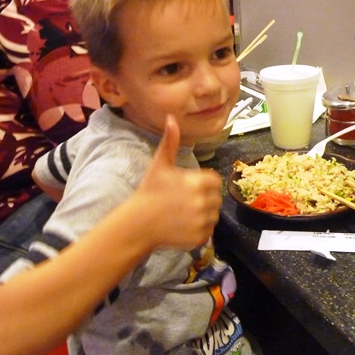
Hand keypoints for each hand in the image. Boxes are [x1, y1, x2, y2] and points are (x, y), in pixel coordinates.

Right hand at [127, 115, 221, 248]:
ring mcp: (202, 220)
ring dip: (204, 214)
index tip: (189, 187)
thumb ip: (170, 141)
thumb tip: (171, 118)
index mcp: (198, 182)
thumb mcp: (160, 164)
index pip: (215, 181)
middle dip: (205, 199)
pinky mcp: (200, 236)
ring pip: (214, 215)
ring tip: (184, 213)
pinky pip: (209, 231)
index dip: (204, 184)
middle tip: (184, 202)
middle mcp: (203, 201)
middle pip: (216, 199)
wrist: (138, 223)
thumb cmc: (149, 191)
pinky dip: (199, 229)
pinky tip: (183, 225)